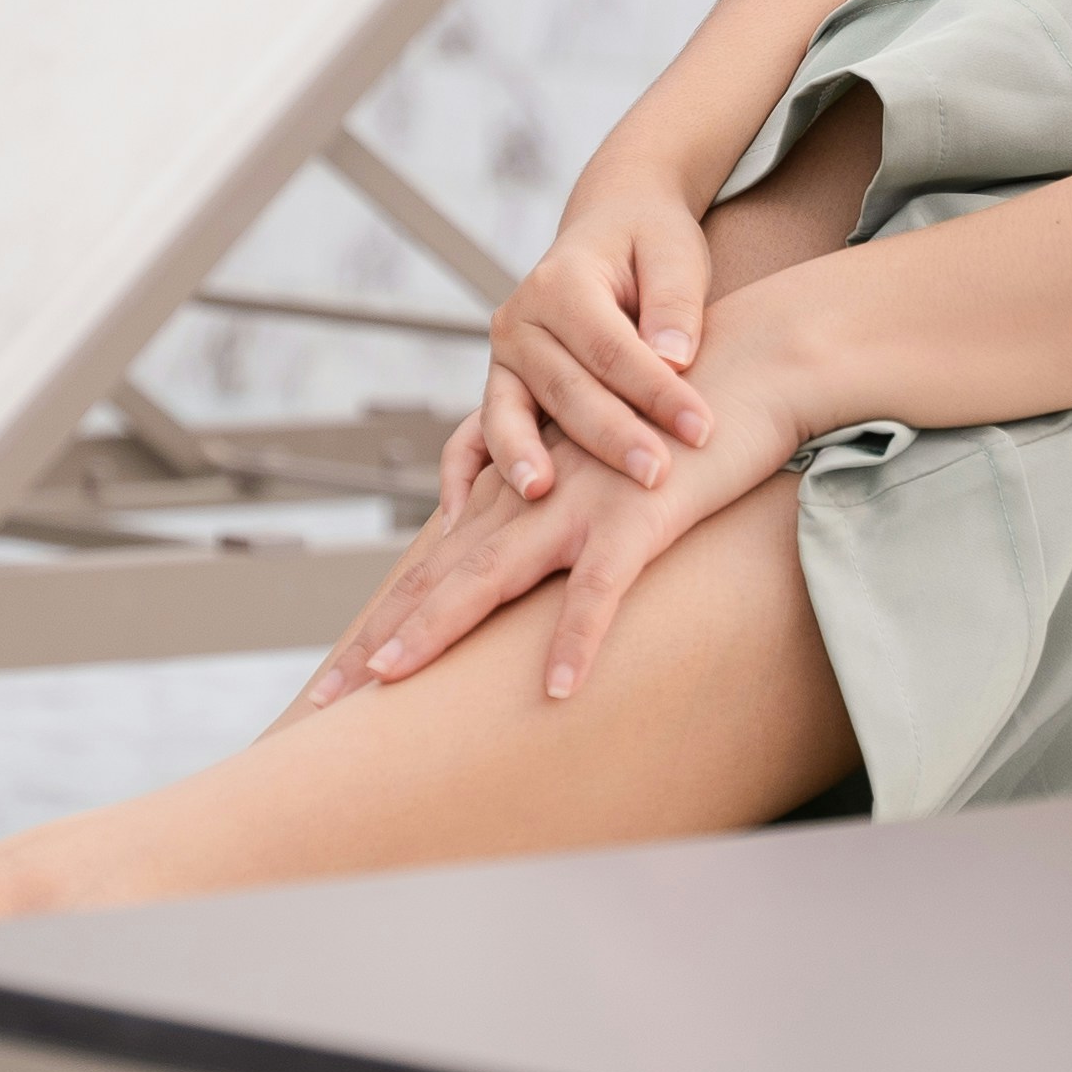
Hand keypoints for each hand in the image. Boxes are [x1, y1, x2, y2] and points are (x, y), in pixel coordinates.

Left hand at [321, 334, 806, 707]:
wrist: (749, 371)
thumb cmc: (682, 436)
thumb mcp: (608, 485)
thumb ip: (566, 528)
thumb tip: (543, 591)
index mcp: (523, 498)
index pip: (437, 568)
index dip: (387, 623)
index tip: (338, 681)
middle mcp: (534, 500)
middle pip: (440, 577)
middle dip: (381, 639)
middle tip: (322, 700)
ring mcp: (579, 507)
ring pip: (491, 576)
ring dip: (439, 630)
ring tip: (390, 682)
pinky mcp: (637, 516)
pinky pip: (599, 590)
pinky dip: (575, 639)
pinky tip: (556, 691)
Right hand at [468, 162, 723, 503]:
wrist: (609, 231)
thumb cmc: (649, 246)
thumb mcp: (675, 253)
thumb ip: (674, 302)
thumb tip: (672, 358)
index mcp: (562, 281)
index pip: (611, 347)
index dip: (657, 391)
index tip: (702, 428)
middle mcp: (519, 320)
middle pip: (565, 388)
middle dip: (611, 437)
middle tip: (656, 476)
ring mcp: (503, 360)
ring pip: (511, 414)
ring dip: (527, 459)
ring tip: (542, 496)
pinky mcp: (501, 391)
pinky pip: (471, 435)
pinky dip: (462, 475)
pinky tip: (460, 520)